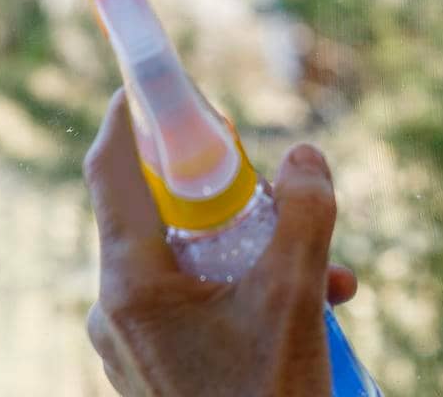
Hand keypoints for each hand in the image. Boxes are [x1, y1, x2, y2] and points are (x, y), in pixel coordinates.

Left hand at [84, 90, 355, 395]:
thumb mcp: (297, 300)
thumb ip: (306, 216)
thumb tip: (305, 157)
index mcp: (132, 284)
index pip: (112, 172)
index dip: (132, 116)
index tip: (150, 78)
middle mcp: (117, 308)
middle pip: (159, 212)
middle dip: (228, 193)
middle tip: (275, 188)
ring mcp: (132, 342)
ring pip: (187, 259)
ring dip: (254, 248)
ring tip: (330, 273)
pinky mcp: (154, 365)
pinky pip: (192, 299)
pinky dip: (243, 287)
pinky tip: (313, 304)